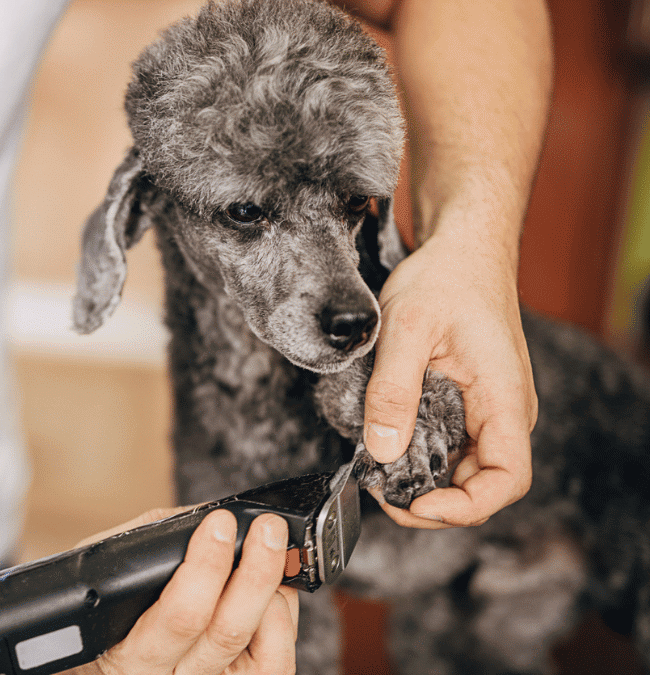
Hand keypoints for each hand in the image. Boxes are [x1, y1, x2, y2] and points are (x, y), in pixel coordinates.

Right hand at [74, 510, 298, 674]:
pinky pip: (276, 662)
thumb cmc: (107, 616)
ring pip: (261, 648)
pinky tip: (272, 594)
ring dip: (272, 592)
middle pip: (227, 630)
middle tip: (266, 529)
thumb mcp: (103, 577)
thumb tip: (206, 515)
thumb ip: (148, 546)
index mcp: (131, 654)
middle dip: (254, 570)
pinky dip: (283, 620)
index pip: (181, 616)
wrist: (109, 665)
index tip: (220, 524)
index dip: (207, 566)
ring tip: (268, 555)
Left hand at [362, 230, 536, 528]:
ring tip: (380, 476)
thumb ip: (392, 390)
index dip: (464, 506)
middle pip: (483, 485)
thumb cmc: (444, 278)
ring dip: (426, 483)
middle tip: (383, 495)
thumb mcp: (405, 328)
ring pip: (464, 469)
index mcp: (503, 399)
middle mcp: (504, 412)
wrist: (461, 250)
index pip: (507, 480)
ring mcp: (488, 410)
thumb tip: (380, 449)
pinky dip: (422, 458)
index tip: (417, 503)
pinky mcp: (470, 405)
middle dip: (434, 502)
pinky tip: (389, 450)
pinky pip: (452, 446)